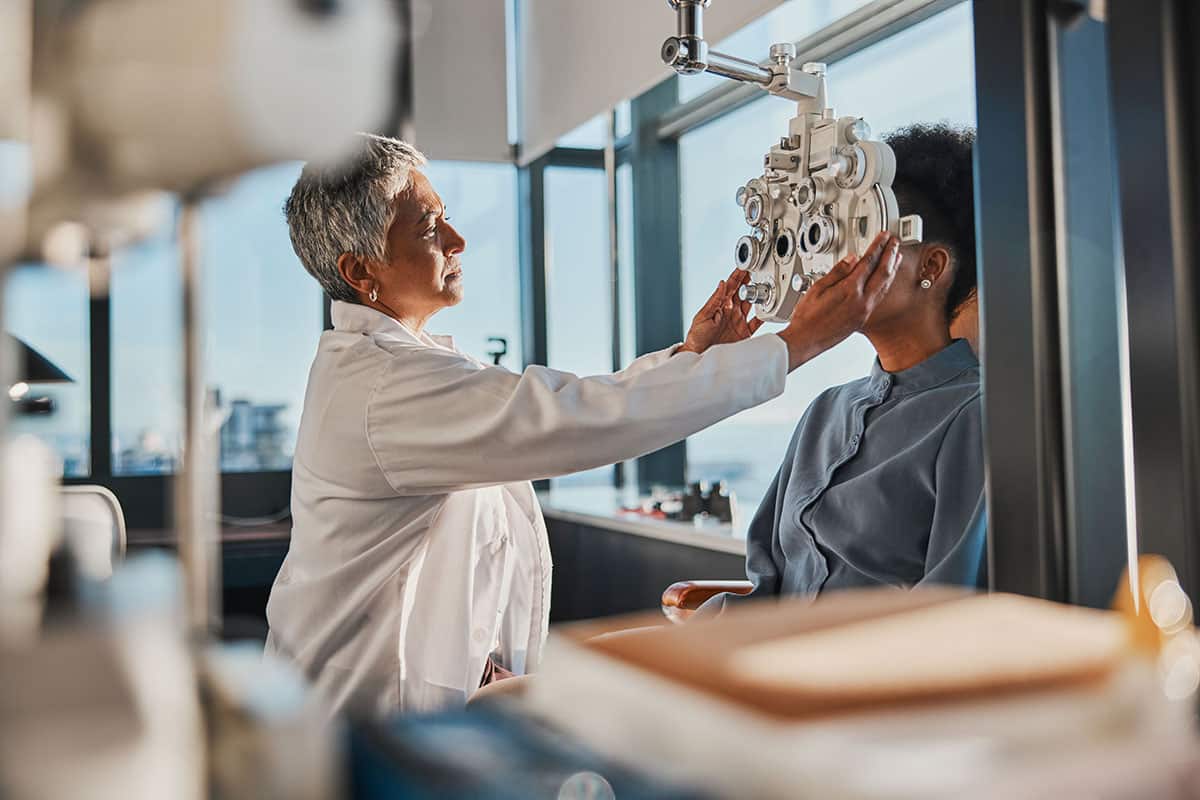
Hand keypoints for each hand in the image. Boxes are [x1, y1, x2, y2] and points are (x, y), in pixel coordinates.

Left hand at [679, 268, 764, 354]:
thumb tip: (721, 284)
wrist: (700, 357)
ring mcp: (738, 322)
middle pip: (742, 292)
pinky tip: (767, 310)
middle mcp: (730, 312)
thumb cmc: (696, 338)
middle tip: (757, 270)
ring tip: (764, 285)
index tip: (744, 266)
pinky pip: (756, 322)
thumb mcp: (702, 317)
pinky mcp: (744, 333)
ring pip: (751, 304)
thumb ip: (714, 301)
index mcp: (719, 306)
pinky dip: (763, 316)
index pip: (730, 287)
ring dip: (757, 295)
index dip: (737, 276)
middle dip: (749, 281)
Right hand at [777, 232, 901, 370]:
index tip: (883, 237)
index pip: (869, 262)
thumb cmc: (807, 317)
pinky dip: (886, 284)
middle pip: (883, 272)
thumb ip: (838, 271)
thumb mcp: (818, 287)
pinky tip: (885, 280)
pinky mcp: (863, 319)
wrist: (806, 340)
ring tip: (896, 257)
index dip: (878, 247)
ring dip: (892, 269)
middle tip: (894, 243)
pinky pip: (880, 296)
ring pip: (885, 286)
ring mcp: (864, 311)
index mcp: (850, 290)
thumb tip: (852, 259)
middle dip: (890, 255)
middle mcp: (862, 301)